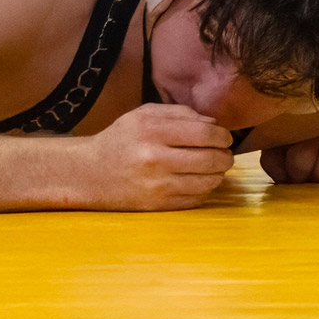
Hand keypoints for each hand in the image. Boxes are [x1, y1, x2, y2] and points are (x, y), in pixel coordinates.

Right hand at [82, 103, 234, 209]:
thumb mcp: (144, 114)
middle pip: (210, 159)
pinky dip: (205, 190)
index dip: (222, 135)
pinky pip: (196, 199)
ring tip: (216, 167)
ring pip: (207, 182)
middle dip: (226, 156)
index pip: (204, 132)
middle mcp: (155, 159)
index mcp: (152, 130)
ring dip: (219, 174)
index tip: (225, 137)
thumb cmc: (121, 139)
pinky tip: (200, 181)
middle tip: (226, 154)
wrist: (91, 173)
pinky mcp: (159, 206)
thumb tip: (214, 122)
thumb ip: (180, 113)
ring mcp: (157, 185)